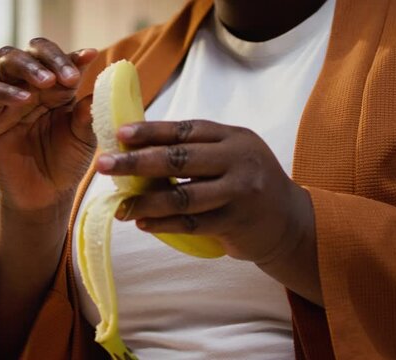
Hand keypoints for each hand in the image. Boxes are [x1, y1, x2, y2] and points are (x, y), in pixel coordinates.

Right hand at [0, 38, 97, 212]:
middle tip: (68, 76)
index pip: (62, 60)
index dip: (74, 55)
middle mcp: (32, 87)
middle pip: (31, 51)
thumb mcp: (84, 138)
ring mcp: (10, 99)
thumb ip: (87, 114)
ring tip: (47, 81)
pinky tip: (24, 99)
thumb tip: (98, 91)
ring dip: (27, 66)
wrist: (45, 196)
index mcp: (58, 88)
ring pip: (6, 61)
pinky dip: (5, 91)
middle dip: (50, 57)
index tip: (90, 56)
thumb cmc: (66, 163)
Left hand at [96, 120, 314, 263]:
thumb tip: (139, 149)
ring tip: (120, 206)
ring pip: (183, 195)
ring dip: (146, 201)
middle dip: (136, 162)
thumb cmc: (248, 183)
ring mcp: (239, 191)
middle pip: (179, 159)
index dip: (150, 131)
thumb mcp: (231, 155)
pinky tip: (143, 223)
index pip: (185, 130)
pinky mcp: (236, 221)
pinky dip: (164, 224)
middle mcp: (238, 160)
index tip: (119, 134)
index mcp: (233, 137)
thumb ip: (196, 150)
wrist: (290, 221)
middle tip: (104, 165)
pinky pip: (191, 223)